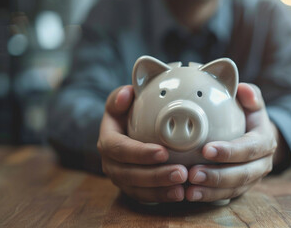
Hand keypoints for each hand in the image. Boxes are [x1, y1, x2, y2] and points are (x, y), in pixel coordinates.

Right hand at [97, 85, 187, 202]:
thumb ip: (120, 97)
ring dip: (160, 190)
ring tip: (182, 187)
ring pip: (137, 189)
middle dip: (155, 176)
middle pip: (129, 174)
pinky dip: (161, 197)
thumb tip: (126, 94)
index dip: (139, 153)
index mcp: (108, 140)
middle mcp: (110, 163)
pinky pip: (144, 197)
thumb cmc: (129, 114)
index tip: (163, 152)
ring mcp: (120, 178)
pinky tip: (179, 194)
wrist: (129, 131)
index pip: (119, 148)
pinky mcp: (132, 188)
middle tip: (180, 173)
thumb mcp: (121, 102)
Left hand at [186, 83, 277, 201]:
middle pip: (242, 174)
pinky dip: (208, 197)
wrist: (259, 138)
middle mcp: (262, 164)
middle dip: (217, 176)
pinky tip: (189, 195)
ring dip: (210, 191)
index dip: (229, 151)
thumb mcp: (254, 104)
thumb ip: (251, 96)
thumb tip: (243, 89)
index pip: (249, 148)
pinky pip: (226, 197)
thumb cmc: (250, 118)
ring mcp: (252, 179)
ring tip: (188, 190)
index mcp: (265, 142)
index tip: (206, 150)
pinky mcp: (240, 189)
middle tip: (192, 174)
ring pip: (233, 189)